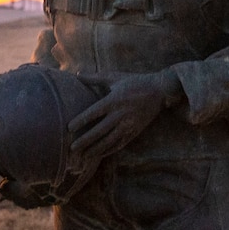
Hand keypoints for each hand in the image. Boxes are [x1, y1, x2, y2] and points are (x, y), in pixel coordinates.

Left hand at [66, 71, 183, 167]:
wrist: (159, 91)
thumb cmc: (135, 81)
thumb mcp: (114, 77)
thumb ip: (94, 77)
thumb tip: (76, 73)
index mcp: (113, 100)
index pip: (93, 113)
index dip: (81, 121)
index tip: (69, 128)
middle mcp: (120, 114)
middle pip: (99, 131)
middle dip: (85, 141)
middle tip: (72, 148)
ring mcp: (128, 124)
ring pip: (109, 141)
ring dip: (95, 149)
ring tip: (83, 156)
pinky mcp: (135, 131)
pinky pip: (119, 144)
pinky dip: (108, 150)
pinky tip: (99, 155)